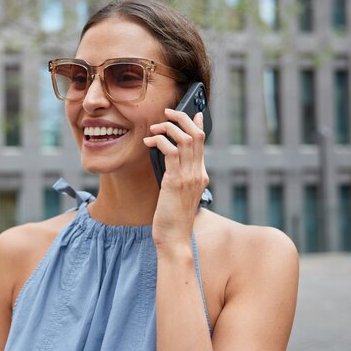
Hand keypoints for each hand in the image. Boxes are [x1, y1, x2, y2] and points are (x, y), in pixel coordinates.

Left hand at [143, 108, 208, 248]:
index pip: (202, 143)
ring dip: (168, 127)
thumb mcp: (177, 194)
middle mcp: (198, 173)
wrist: (174, 239)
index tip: (195, 113)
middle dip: (182, 118)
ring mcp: (189, 177)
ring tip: (154, 128)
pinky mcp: (175, 181)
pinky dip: (159, 141)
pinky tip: (148, 143)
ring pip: (184, 139)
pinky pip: (170, 151)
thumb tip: (167, 159)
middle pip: (196, 135)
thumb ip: (177, 176)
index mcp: (200, 175)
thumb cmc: (172, 218)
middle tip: (168, 112)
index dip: (199, 125)